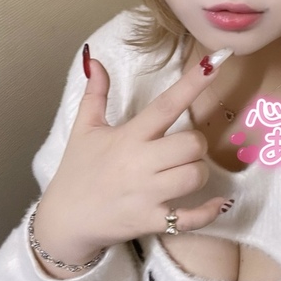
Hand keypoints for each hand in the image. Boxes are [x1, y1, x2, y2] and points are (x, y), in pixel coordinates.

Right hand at [34, 48, 232, 266]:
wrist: (64, 220)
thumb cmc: (77, 172)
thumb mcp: (84, 129)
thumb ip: (95, 94)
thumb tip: (95, 60)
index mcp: (129, 136)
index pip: (167, 105)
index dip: (193, 83)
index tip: (215, 64)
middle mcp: (141, 163)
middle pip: (192, 144)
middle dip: (197, 144)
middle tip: (185, 149)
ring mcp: (147, 194)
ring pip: (195, 176)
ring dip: (199, 172)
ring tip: (187, 172)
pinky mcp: (152, 221)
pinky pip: (192, 218)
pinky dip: (210, 211)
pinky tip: (217, 203)